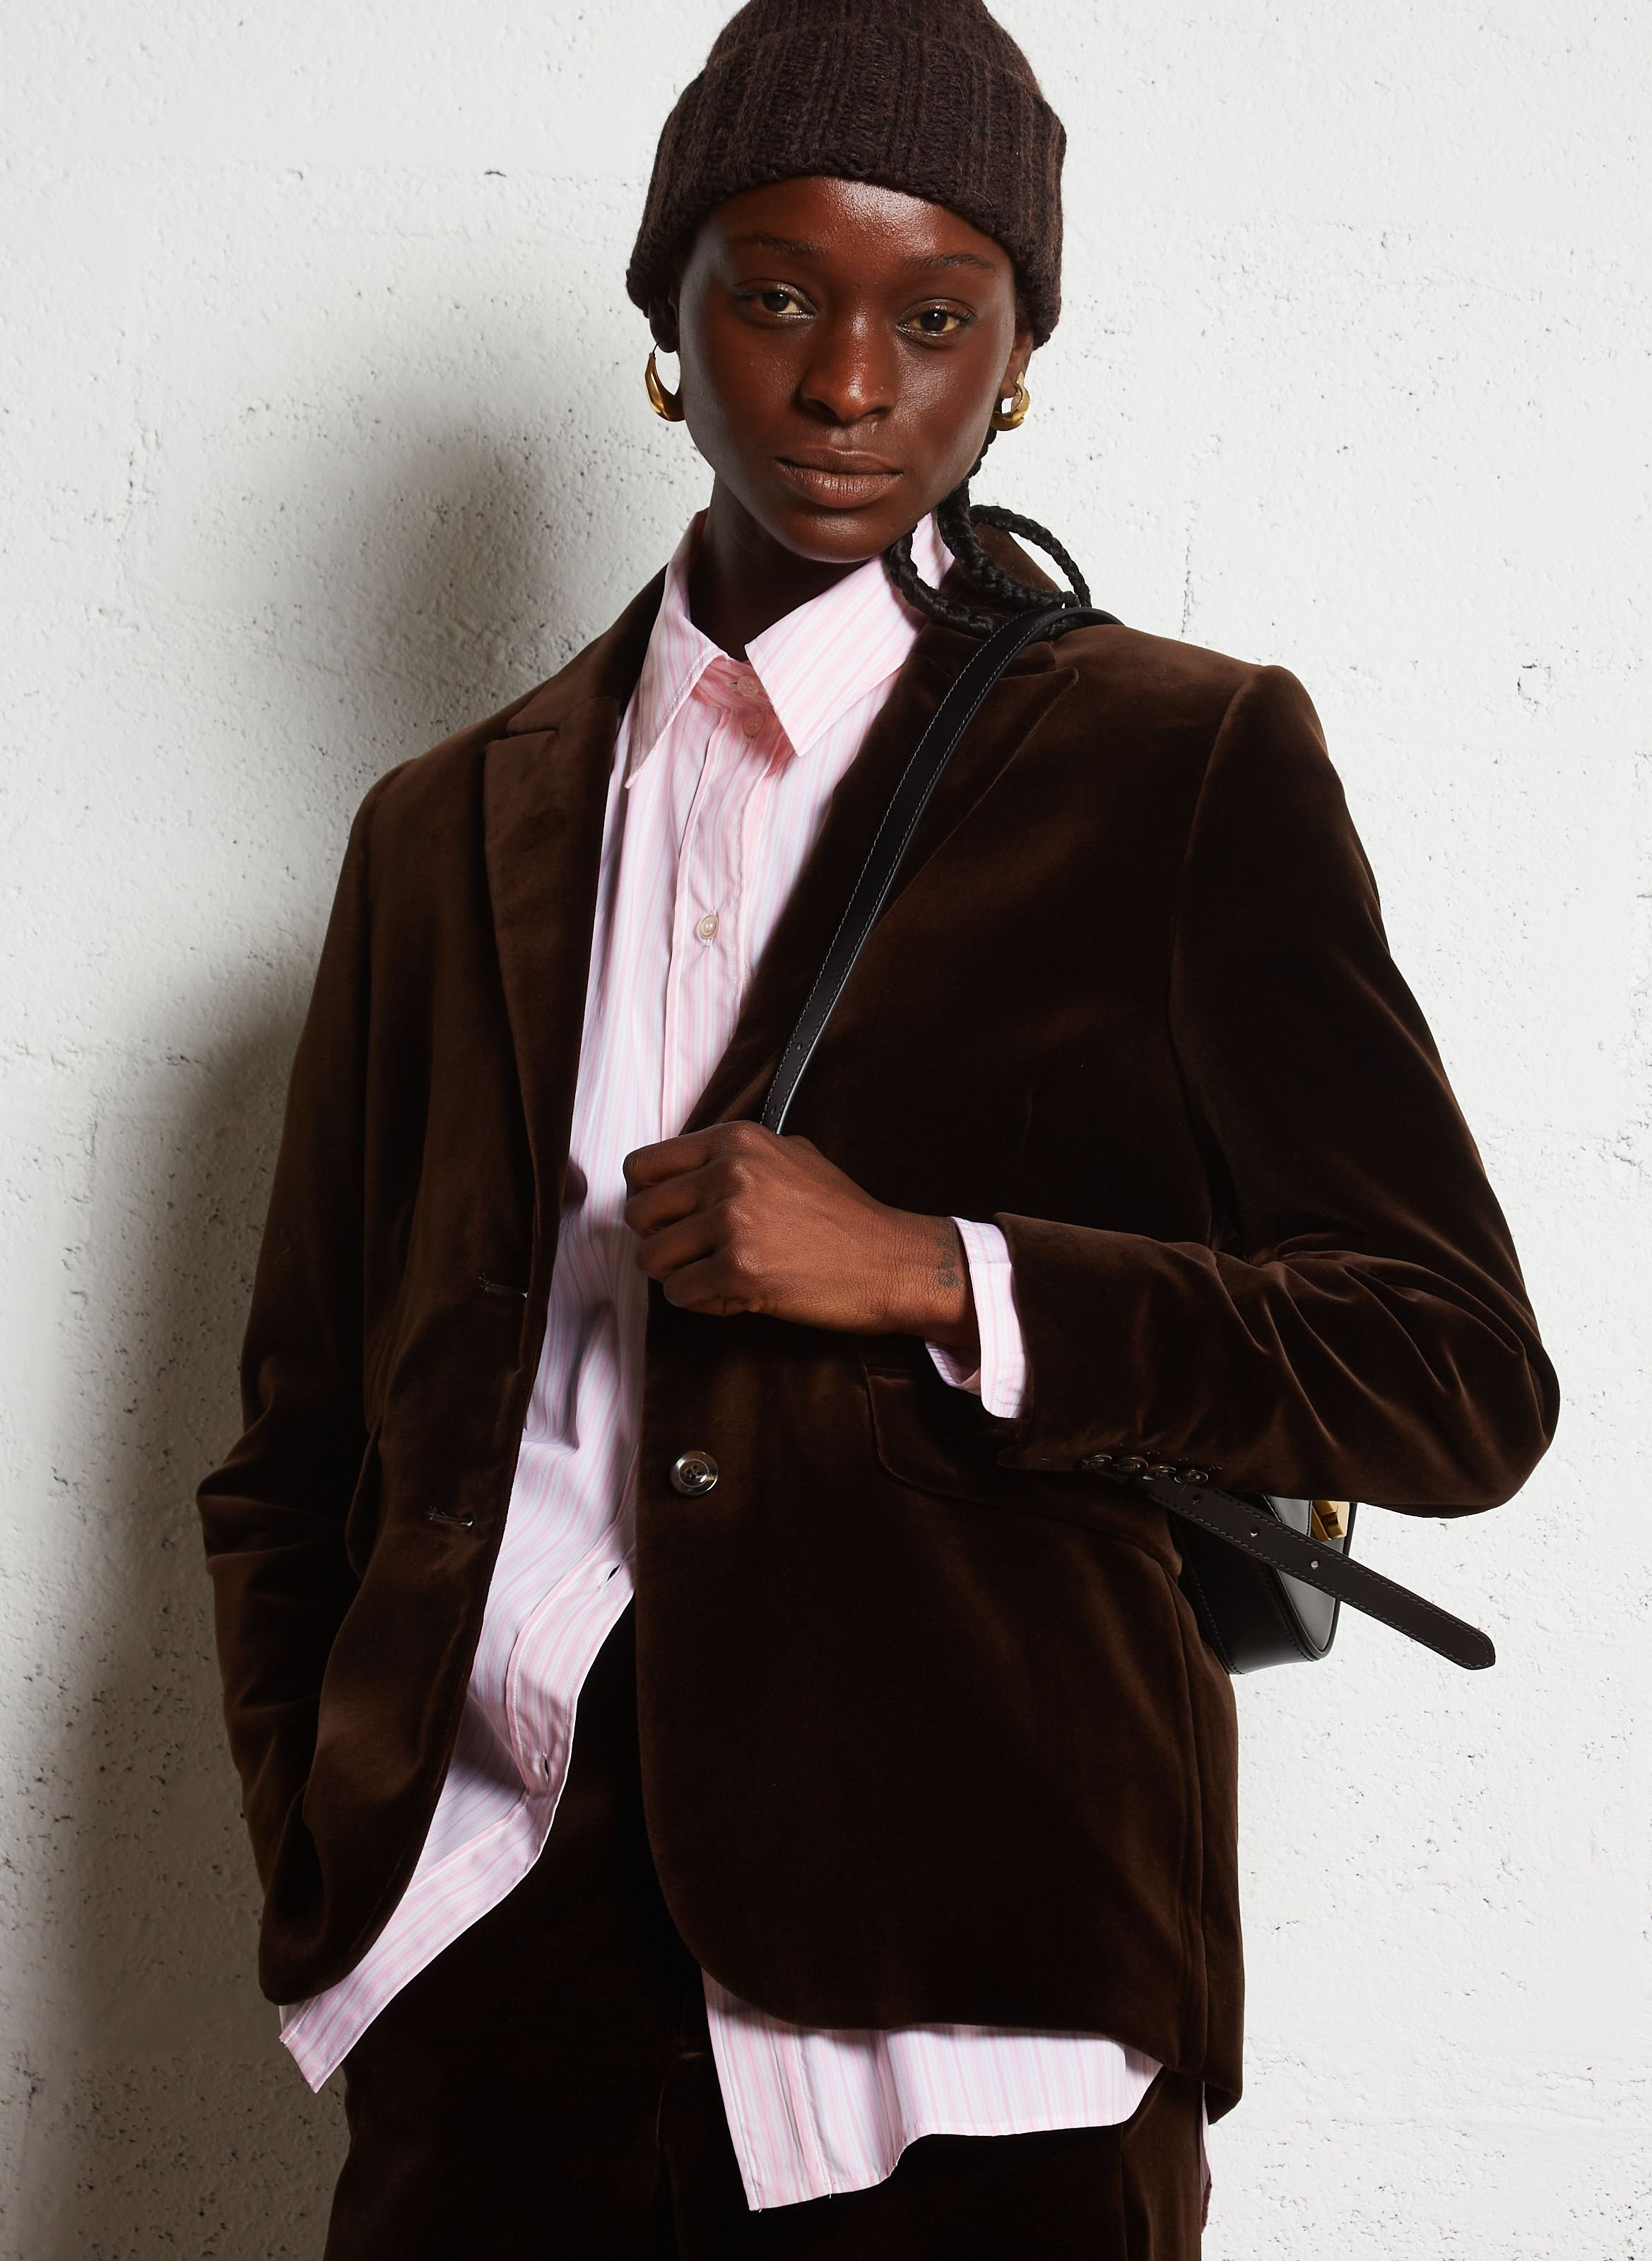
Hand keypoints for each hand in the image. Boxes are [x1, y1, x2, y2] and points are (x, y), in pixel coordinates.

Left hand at [621, 1120, 978, 1357]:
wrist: (890, 1261)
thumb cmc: (842, 1216)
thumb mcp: (791, 1156)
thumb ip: (735, 1156)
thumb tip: (680, 1172)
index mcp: (736, 1141)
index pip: (641, 1166)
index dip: (647, 1199)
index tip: (668, 1219)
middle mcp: (730, 1173)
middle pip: (639, 1213)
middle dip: (659, 1240)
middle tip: (692, 1255)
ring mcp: (734, 1221)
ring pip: (651, 1257)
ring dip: (676, 1275)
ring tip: (713, 1276)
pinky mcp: (740, 1270)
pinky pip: (679, 1294)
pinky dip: (700, 1302)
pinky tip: (733, 1296)